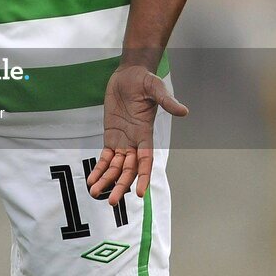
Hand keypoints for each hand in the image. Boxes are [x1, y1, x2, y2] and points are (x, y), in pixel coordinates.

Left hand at [86, 64, 187, 205]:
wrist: (130, 73)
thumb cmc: (146, 81)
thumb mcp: (157, 89)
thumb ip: (167, 101)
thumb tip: (184, 111)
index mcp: (146, 134)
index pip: (146, 161)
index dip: (143, 176)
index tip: (140, 193)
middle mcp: (134, 142)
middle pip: (128, 170)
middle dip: (120, 185)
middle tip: (112, 202)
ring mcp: (122, 140)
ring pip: (115, 167)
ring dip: (106, 181)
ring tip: (96, 194)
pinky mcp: (111, 135)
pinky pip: (105, 157)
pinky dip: (99, 169)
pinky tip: (92, 181)